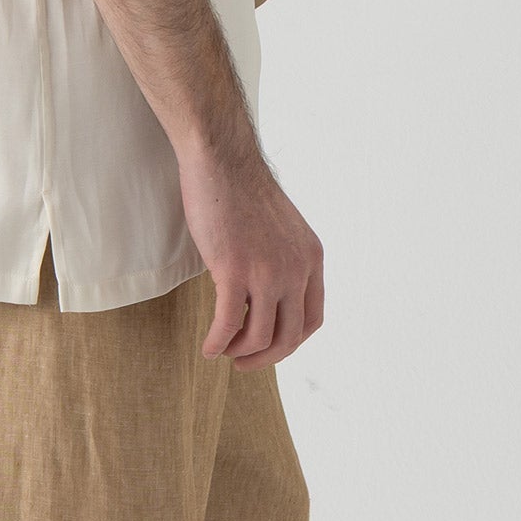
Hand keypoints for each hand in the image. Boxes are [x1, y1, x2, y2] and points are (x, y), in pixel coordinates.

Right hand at [177, 133, 323, 368]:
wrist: (220, 158)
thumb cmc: (240, 187)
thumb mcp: (279, 227)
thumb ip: (283, 258)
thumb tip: (268, 295)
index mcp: (311, 257)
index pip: (312, 318)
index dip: (291, 340)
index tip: (269, 346)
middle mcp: (296, 268)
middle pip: (289, 335)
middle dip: (266, 356)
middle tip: (243, 362)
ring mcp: (267, 271)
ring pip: (260, 336)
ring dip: (240, 352)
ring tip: (223, 351)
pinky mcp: (234, 271)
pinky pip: (228, 324)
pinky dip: (218, 342)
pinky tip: (208, 347)